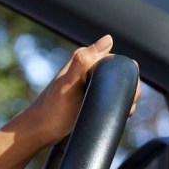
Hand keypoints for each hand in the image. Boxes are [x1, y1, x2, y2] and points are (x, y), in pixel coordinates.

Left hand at [14, 35, 142, 148]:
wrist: (41, 129)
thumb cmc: (53, 107)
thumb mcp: (69, 83)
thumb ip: (83, 61)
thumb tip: (108, 39)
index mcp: (83, 60)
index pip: (116, 60)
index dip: (125, 73)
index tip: (125, 89)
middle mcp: (86, 69)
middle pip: (119, 75)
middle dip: (128, 89)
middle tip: (125, 105)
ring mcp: (89, 84)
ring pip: (116, 87)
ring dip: (124, 98)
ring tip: (123, 111)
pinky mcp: (89, 98)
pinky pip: (110, 98)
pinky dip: (117, 105)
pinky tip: (117, 114)